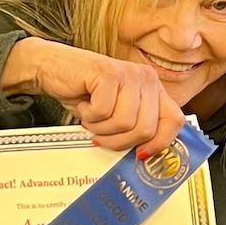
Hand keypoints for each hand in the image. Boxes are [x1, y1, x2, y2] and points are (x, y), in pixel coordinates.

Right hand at [1, 37, 185, 157]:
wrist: (51, 68)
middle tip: (102, 135)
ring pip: (125, 123)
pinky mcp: (109, 74)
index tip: (141, 155)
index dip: (160, 143)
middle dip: (119, 141)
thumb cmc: (84, 94)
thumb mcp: (116, 113)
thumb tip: (147, 155)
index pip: (174, 120)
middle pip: (146, 129)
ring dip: (101, 129)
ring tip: (92, 117)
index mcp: (154, 89)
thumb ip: (135, 127)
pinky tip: (84, 103)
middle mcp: (146, 78)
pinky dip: (89, 116)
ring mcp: (129, 74)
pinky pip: (103, 112)